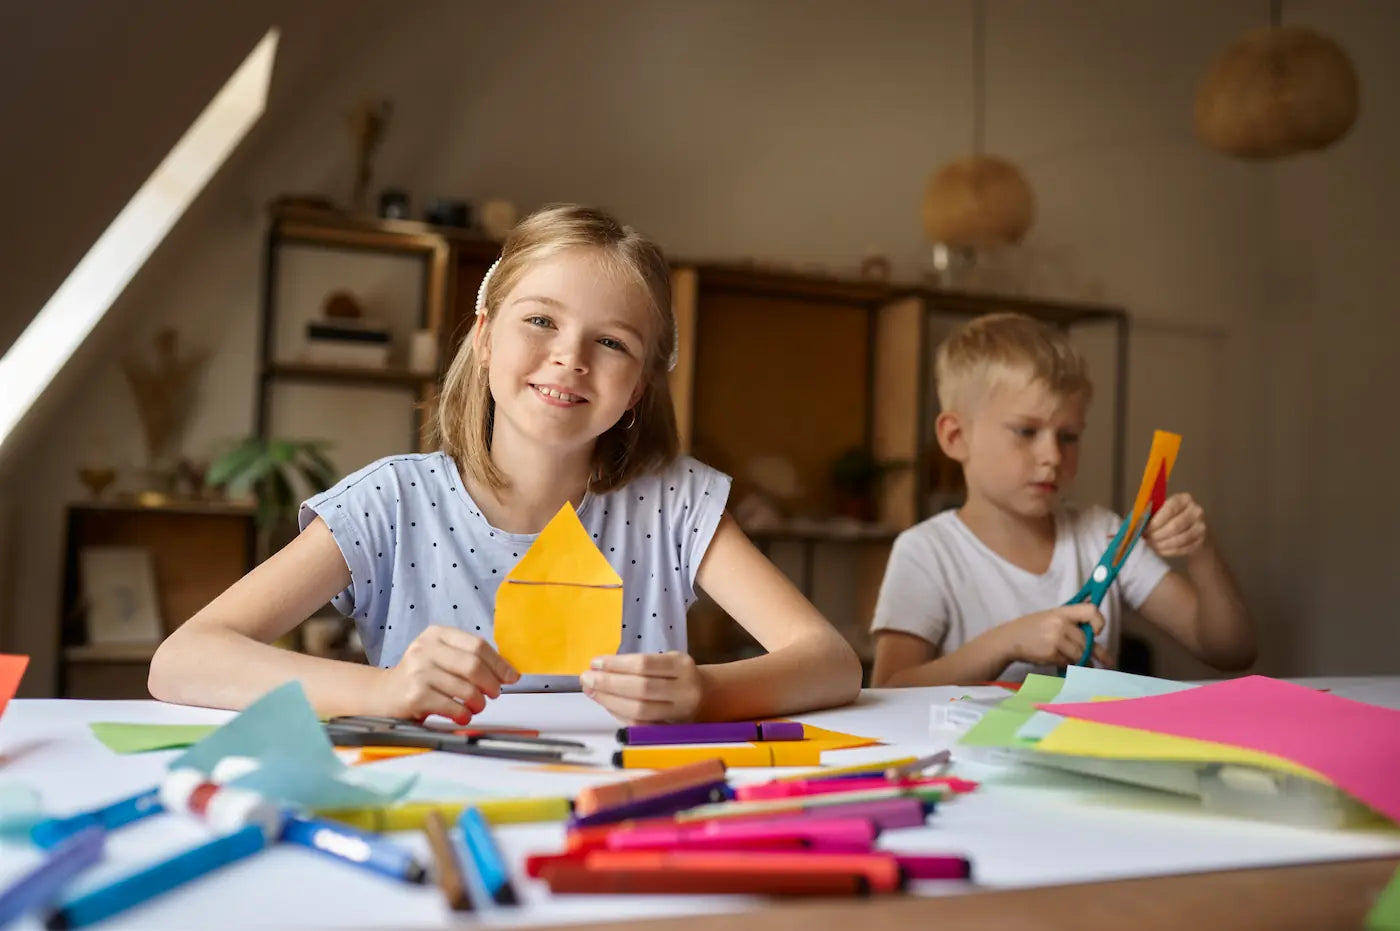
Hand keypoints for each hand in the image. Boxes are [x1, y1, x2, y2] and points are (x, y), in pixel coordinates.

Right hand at [371, 625, 518, 722]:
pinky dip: (463, 714)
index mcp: (436, 634)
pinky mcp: (414, 695)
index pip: (478, 645)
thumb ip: (470, 659)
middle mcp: (425, 649)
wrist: (380, 695)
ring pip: (465, 688)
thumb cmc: (419, 677)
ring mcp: (418, 671)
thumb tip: (510, 672)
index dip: (499, 663)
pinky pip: (452, 706)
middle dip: (491, 683)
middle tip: (494, 694)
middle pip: (473, 665)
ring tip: (476, 706)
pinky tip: (462, 715)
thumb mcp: (441, 658)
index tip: (511, 677)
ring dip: (478, 702)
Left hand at [579, 652, 703, 723]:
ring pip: (639, 710)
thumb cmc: (678, 675)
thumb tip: (598, 670)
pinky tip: (607, 705)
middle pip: (641, 688)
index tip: (595, 663)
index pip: (644, 664)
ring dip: (609, 700)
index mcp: (682, 665)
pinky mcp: (671, 730)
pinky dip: (619, 715)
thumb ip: (639, 665)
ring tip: (591, 691)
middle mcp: (684, 689)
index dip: (616, 664)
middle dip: (608, 683)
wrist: (708, 696)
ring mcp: (679, 713)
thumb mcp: (667, 661)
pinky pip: (640, 725)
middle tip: (587, 678)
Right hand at [1000, 605, 1108, 667]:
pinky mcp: (1051, 653)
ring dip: (1081, 661)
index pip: (1091, 610)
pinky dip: (1068, 665)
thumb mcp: (1052, 617)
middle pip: (1087, 640)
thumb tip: (1096, 633)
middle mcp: (1061, 623)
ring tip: (1082, 664)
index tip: (1097, 633)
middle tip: (1103, 660)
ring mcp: (1055, 638)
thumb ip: (1072, 622)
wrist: (1010, 639)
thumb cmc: (1033, 628)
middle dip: (1091, 652)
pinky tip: (1062, 662)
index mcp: (1062, 611)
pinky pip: (1068, 662)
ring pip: (1080, 653)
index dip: (1099, 622)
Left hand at [1144, 492, 1208, 557]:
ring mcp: (1201, 526)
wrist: (1191, 530)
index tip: (1144, 529)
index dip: (1156, 521)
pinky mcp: (1201, 540)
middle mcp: (1196, 511)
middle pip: (1175, 525)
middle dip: (1157, 535)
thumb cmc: (1170, 518)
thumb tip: (1134, 523)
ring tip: (1151, 545)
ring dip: (1162, 544)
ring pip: (1180, 539)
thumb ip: (1149, 513)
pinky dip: (1169, 551)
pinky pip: (1184, 548)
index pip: (1170, 508)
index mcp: (1184, 499)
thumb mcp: (1160, 510)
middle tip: (1146, 540)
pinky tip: (1160, 550)